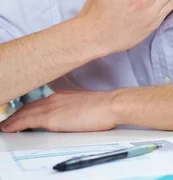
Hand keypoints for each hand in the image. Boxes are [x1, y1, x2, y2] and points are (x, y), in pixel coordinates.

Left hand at [0, 90, 116, 131]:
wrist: (111, 105)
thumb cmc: (106, 107)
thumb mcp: (87, 106)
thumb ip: (76, 109)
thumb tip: (76, 117)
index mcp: (64, 96)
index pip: (40, 102)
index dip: (29, 108)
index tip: (23, 113)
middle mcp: (55, 98)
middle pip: (29, 106)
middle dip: (17, 113)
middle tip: (8, 120)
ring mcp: (51, 106)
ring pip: (24, 112)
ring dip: (12, 119)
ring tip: (5, 125)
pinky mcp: (50, 117)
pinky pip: (24, 121)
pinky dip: (13, 124)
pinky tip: (7, 128)